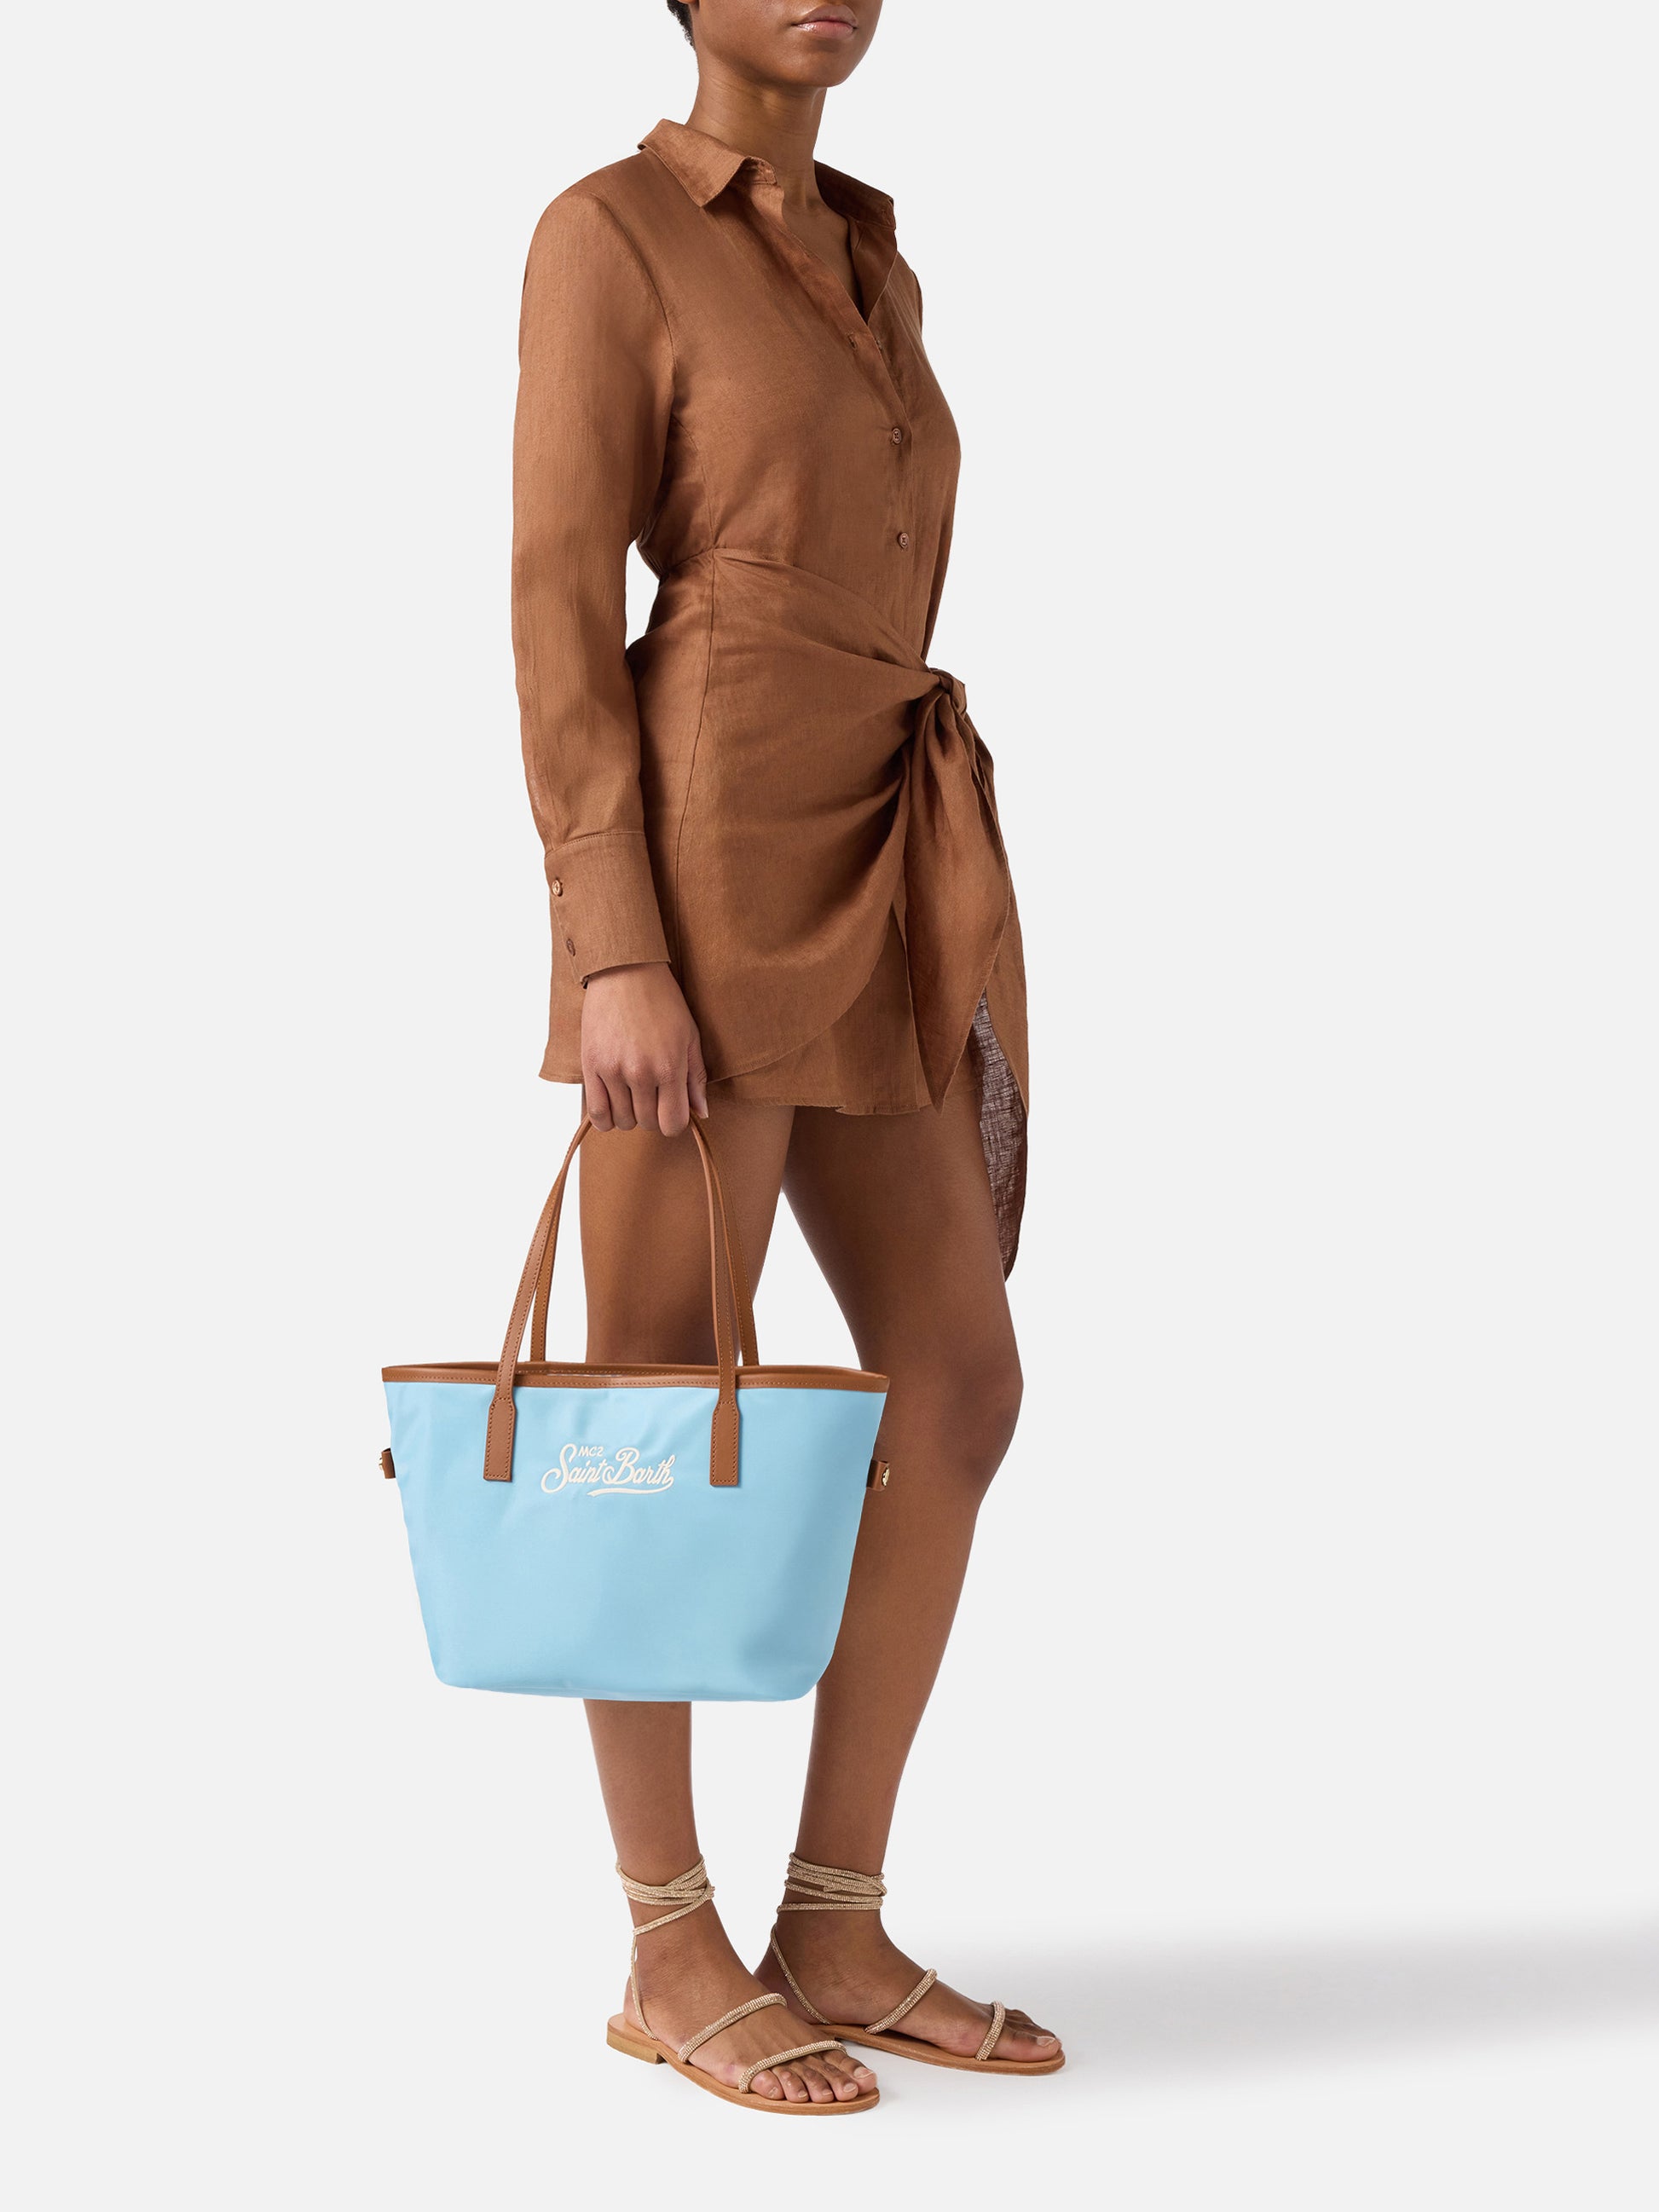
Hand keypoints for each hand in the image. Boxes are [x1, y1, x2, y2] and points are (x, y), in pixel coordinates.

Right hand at [580, 962, 708, 1134]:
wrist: (625, 972)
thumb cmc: (662, 1001)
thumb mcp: (690, 1036)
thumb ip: (695, 1078)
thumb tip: (701, 1113)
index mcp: (670, 1067)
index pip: (673, 1123)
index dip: (674, 1122)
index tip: (670, 1110)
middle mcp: (641, 1073)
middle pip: (648, 1124)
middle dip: (652, 1116)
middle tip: (652, 1096)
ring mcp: (613, 1070)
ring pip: (622, 1121)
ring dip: (629, 1115)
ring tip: (631, 1094)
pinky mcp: (591, 1065)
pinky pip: (596, 1113)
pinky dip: (605, 1118)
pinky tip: (612, 1105)